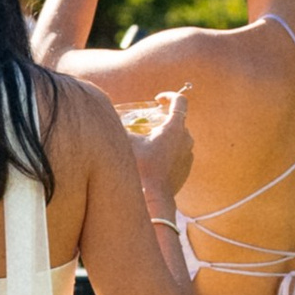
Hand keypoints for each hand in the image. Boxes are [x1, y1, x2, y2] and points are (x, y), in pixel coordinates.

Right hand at [130, 86, 192, 202]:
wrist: (153, 199)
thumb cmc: (140, 168)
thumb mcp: (127, 142)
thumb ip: (119, 126)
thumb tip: (107, 116)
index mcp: (175, 128)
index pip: (179, 102)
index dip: (168, 96)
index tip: (157, 99)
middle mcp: (186, 139)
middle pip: (177, 121)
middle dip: (162, 119)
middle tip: (146, 124)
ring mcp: (188, 155)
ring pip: (178, 138)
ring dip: (165, 137)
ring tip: (148, 143)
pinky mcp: (186, 168)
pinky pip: (178, 153)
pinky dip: (168, 152)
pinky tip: (153, 160)